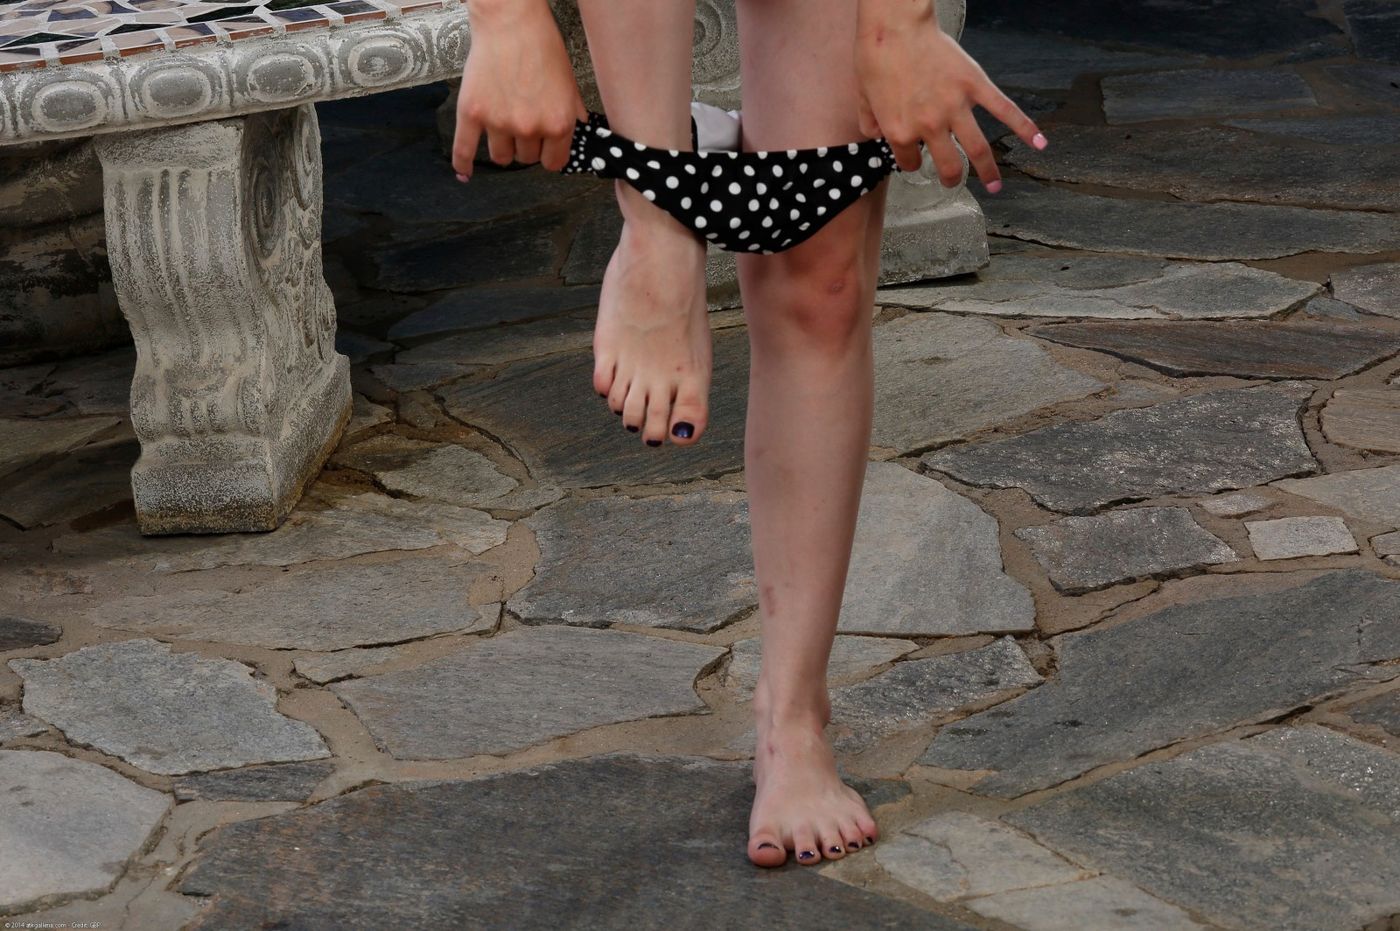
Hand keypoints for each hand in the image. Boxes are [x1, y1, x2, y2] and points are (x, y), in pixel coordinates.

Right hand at [451, 0, 587, 179]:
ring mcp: (499, 123)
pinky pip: (464, 149)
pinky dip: (463, 163)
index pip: (553, 163)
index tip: (544, 149)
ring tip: (502, 127)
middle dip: (526, 145)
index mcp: (558, 124)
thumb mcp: (569, 81)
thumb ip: (573, 111)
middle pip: (526, 159)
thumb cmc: (542, 45)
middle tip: (522, 122)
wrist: (509, 21)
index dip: (549, 155)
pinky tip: (465, 173)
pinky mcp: (472, 113)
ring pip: (501, 157)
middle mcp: (529, 128)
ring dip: (503, 147)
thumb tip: (580, 129)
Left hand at [854, 1, 1045, 191]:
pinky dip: (1025, 127)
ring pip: (977, 149)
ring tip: (994, 186)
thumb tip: (875, 136)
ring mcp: (954, 107)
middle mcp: (930, 126)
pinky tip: (1039, 143)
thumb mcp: (863, 97)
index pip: (909, 162)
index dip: (910, 161)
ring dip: (987, 171)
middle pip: (948, 165)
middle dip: (951, 178)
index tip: (913, 157)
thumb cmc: (876, 58)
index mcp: (901, 132)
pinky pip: (1003, 110)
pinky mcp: (974, 85)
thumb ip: (870, 123)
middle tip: (953, 182)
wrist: (894, 27)